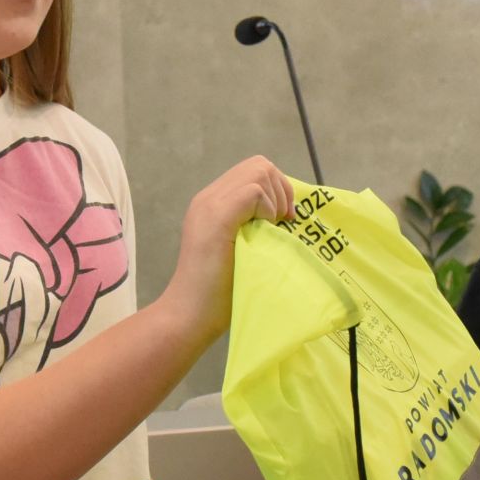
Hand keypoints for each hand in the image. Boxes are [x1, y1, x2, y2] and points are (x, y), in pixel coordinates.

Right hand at [160, 157, 292, 348]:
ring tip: (273, 229)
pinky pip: (253, 192)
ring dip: (276, 199)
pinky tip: (265, 233)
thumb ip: (255, 226)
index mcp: (213, 204)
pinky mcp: (217, 218)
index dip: (277, 190)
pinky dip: (268, 209)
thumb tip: (289, 215)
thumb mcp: (242, 249)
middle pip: (258, 165)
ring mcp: (210, 205)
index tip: (284, 221)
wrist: (190, 315)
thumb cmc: (219, 294)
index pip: (253, 172)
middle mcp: (208, 197)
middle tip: (284, 223)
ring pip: (258, 172)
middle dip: (280, 189)